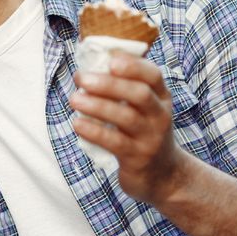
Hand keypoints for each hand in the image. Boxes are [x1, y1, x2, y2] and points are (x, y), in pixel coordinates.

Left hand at [69, 52, 188, 202]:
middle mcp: (160, 116)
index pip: (153, 75)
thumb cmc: (142, 132)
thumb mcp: (144, 109)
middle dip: (108, 84)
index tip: (110, 59)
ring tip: (74, 99)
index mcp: (161, 98)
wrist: (162, 176)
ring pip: (126, 118)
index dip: (133, 65)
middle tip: (81, 78)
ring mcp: (150, 138)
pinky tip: (77, 123)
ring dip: (97, 106)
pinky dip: (94, 131)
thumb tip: (91, 64)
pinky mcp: (137, 158)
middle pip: (139, 94)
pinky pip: (115, 142)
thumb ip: (125, 88)